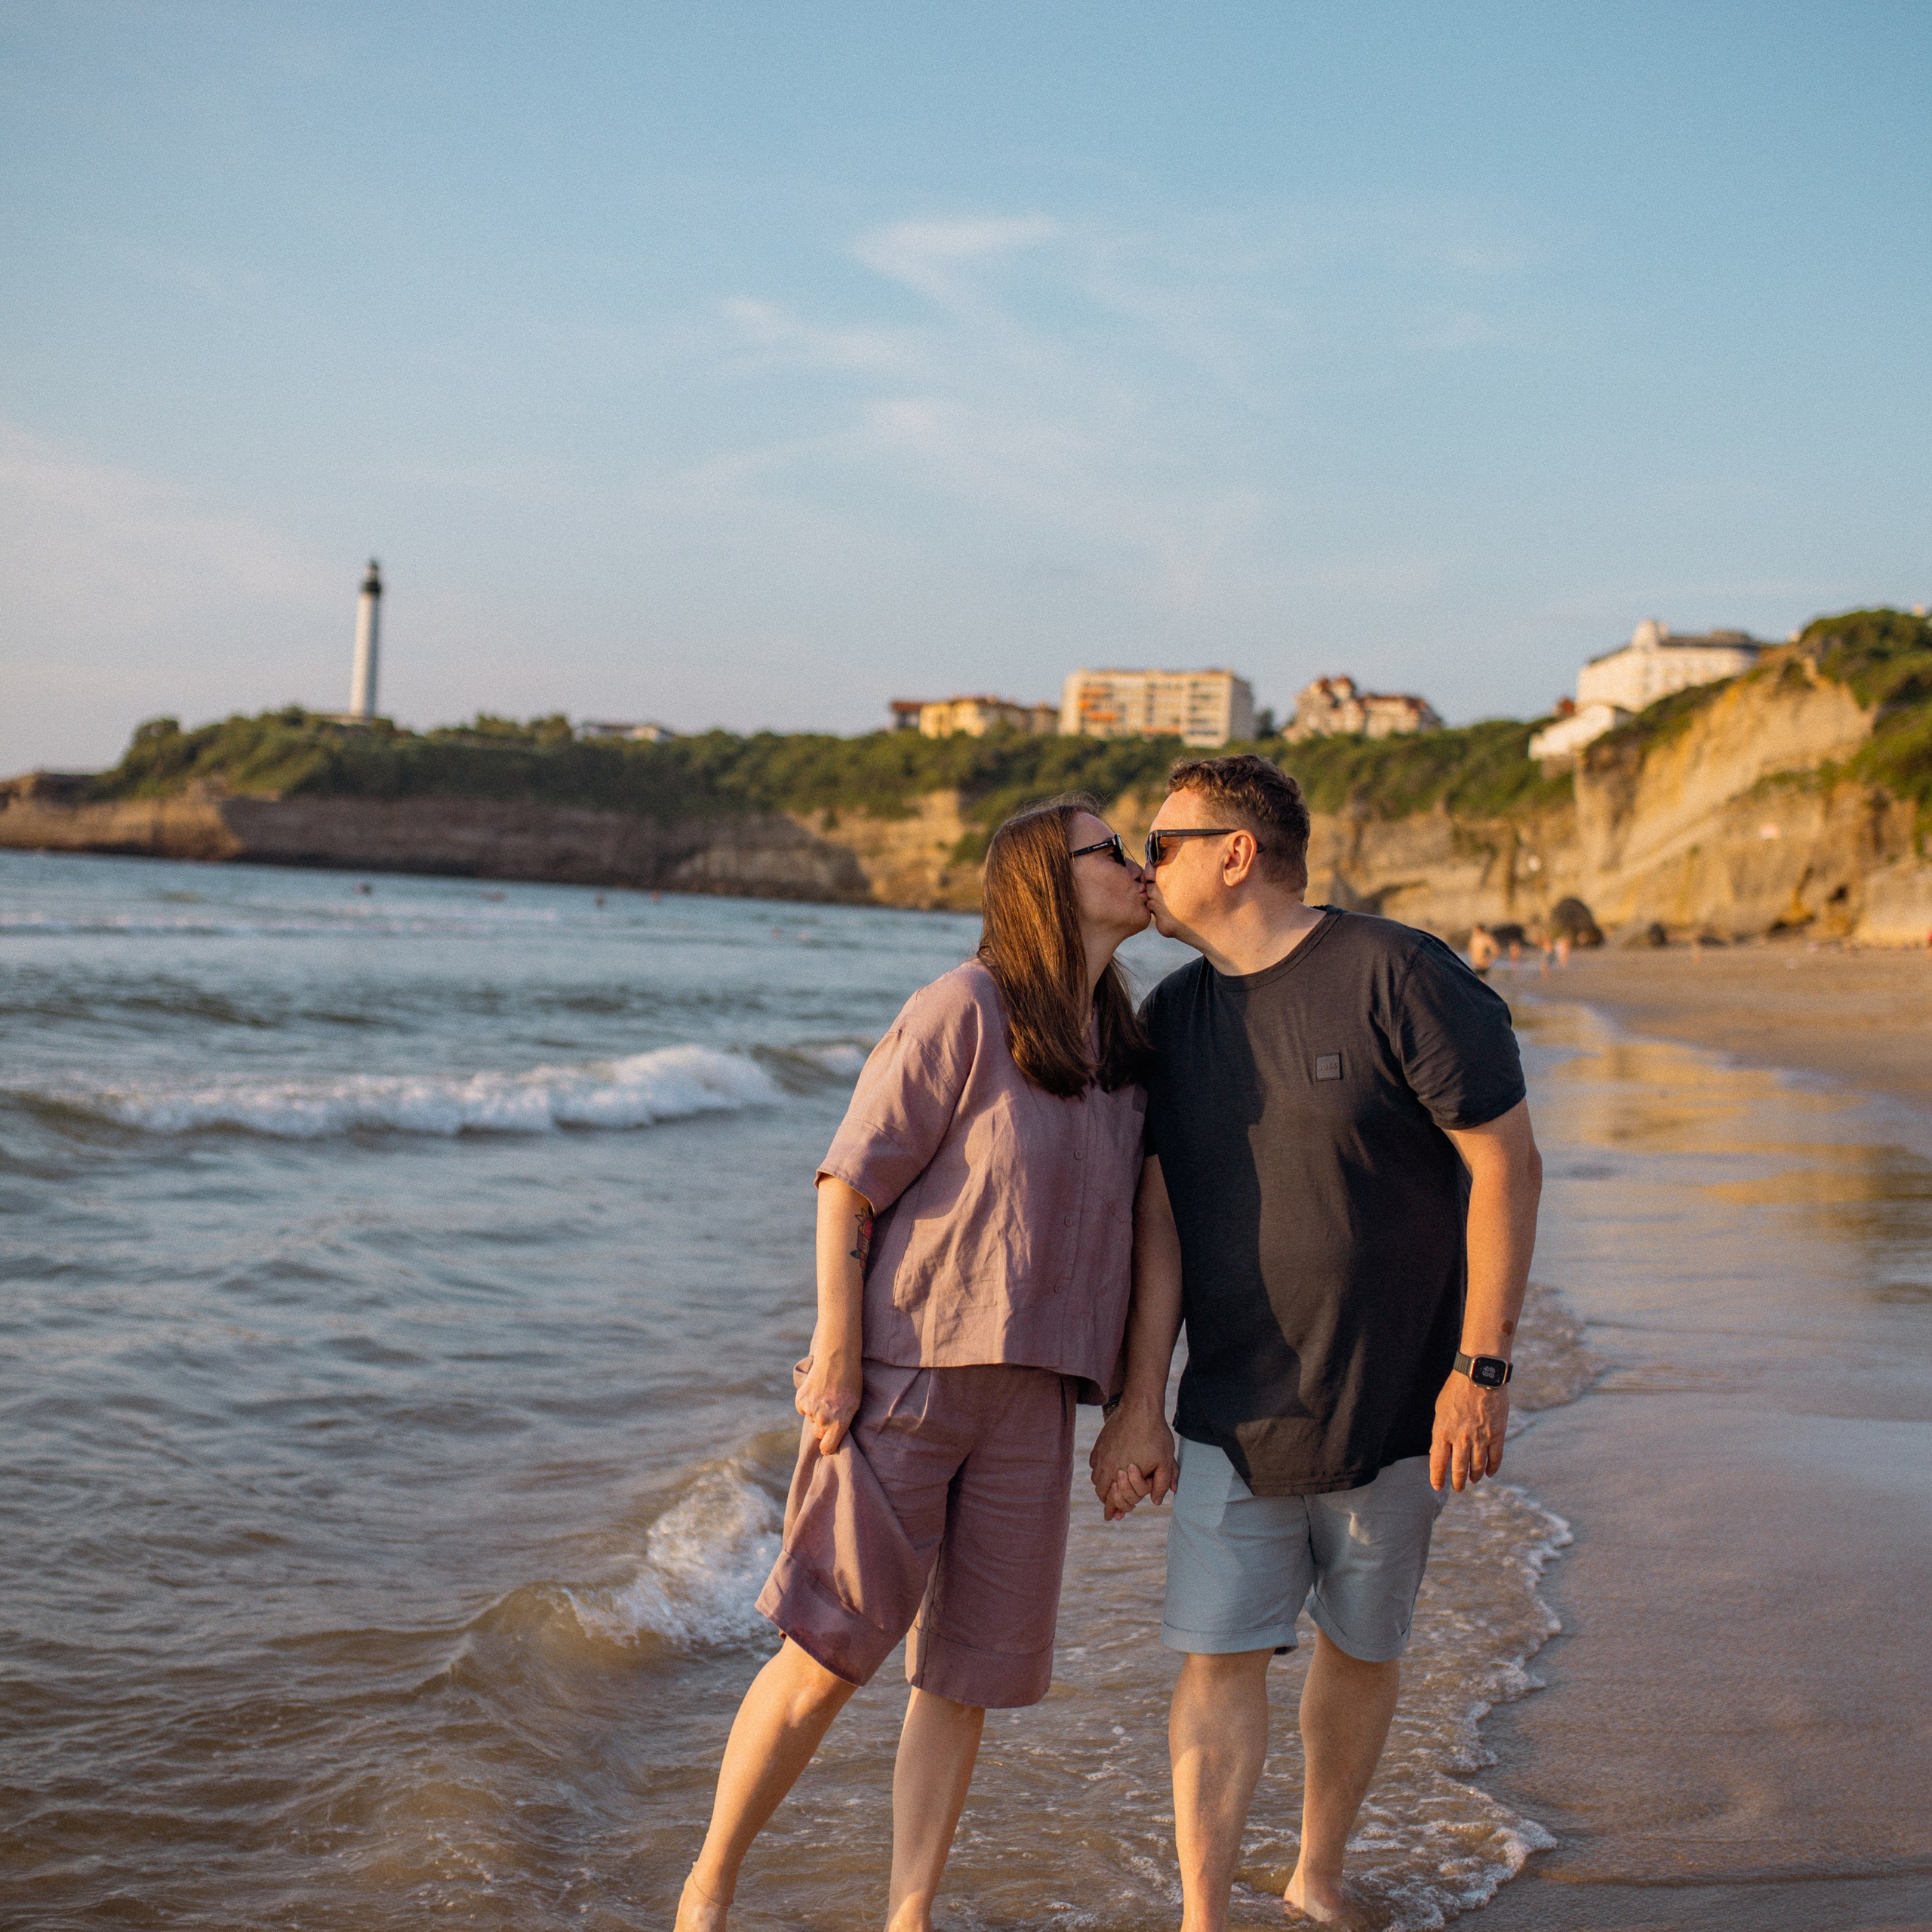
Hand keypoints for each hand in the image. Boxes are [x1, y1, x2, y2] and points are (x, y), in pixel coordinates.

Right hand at [796, 1350, 861, 1454]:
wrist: (837, 1358)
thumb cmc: (850, 1381)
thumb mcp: (854, 1404)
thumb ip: (843, 1422)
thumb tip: (834, 1435)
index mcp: (839, 1422)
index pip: (828, 1447)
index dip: (828, 1446)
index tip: (828, 1443)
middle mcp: (824, 1419)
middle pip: (819, 1433)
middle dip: (824, 1426)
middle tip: (831, 1410)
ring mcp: (811, 1410)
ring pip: (811, 1419)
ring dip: (816, 1411)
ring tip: (825, 1395)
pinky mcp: (801, 1400)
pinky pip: (803, 1408)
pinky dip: (807, 1402)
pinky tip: (816, 1390)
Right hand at [1090, 1401, 1176, 1520]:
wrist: (1140, 1408)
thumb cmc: (1155, 1435)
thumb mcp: (1166, 1462)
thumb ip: (1162, 1484)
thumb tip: (1156, 1501)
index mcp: (1122, 1474)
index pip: (1112, 1500)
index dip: (1113, 1511)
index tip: (1112, 1518)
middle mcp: (1107, 1466)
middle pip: (1101, 1492)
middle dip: (1107, 1500)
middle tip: (1112, 1504)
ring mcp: (1101, 1454)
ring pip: (1096, 1478)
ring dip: (1103, 1485)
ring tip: (1111, 1487)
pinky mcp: (1100, 1443)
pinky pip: (1094, 1464)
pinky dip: (1099, 1470)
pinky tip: (1107, 1468)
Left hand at [1430, 1372, 1508, 1490]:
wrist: (1479, 1375)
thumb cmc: (1456, 1390)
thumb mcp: (1440, 1410)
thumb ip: (1439, 1432)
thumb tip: (1437, 1451)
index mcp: (1443, 1431)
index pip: (1438, 1462)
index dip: (1437, 1477)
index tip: (1438, 1486)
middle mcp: (1461, 1438)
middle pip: (1459, 1469)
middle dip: (1457, 1481)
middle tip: (1458, 1488)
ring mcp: (1480, 1438)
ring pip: (1477, 1466)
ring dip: (1474, 1476)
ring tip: (1472, 1480)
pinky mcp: (1497, 1434)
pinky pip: (1495, 1458)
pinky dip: (1492, 1468)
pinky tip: (1489, 1473)